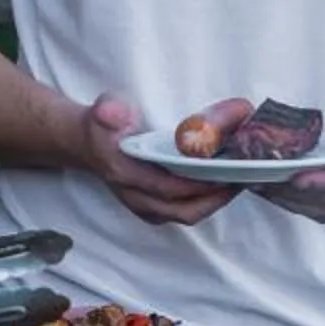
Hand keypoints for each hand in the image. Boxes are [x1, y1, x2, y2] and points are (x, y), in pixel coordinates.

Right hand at [80, 93, 239, 226]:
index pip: (168, 189)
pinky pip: (181, 212)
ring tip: (236, 184)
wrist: (84, 143)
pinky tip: (220, 187)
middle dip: (214, 200)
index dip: (198, 186)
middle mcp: (135, 196)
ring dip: (211, 203)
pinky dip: (202, 203)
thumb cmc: (101, 126)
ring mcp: (143, 204)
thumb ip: (109, 111)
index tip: (224, 175)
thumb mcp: (102, 110)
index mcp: (126, 175)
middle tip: (240, 181)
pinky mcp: (151, 206)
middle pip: (181, 211)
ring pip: (183, 215)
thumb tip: (117, 113)